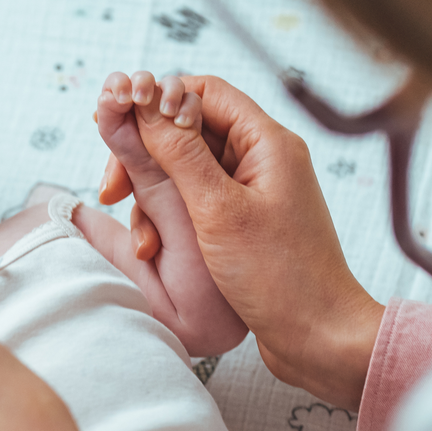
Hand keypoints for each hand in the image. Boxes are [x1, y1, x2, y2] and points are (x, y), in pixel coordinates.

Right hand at [109, 75, 382, 409]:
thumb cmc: (280, 276)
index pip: (204, 92)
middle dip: (147, 157)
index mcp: (267, 142)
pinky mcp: (246, 223)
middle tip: (113, 189)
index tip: (120, 127)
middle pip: (190, 131)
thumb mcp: (217, 210)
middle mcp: (263, 159)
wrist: (318, 338)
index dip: (158, 102)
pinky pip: (197, 204)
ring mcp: (255, 192)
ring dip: (154, 197)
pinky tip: (154, 251)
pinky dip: (171, 221)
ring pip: (187, 171)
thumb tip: (145, 102)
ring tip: (140, 238)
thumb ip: (179, 153)